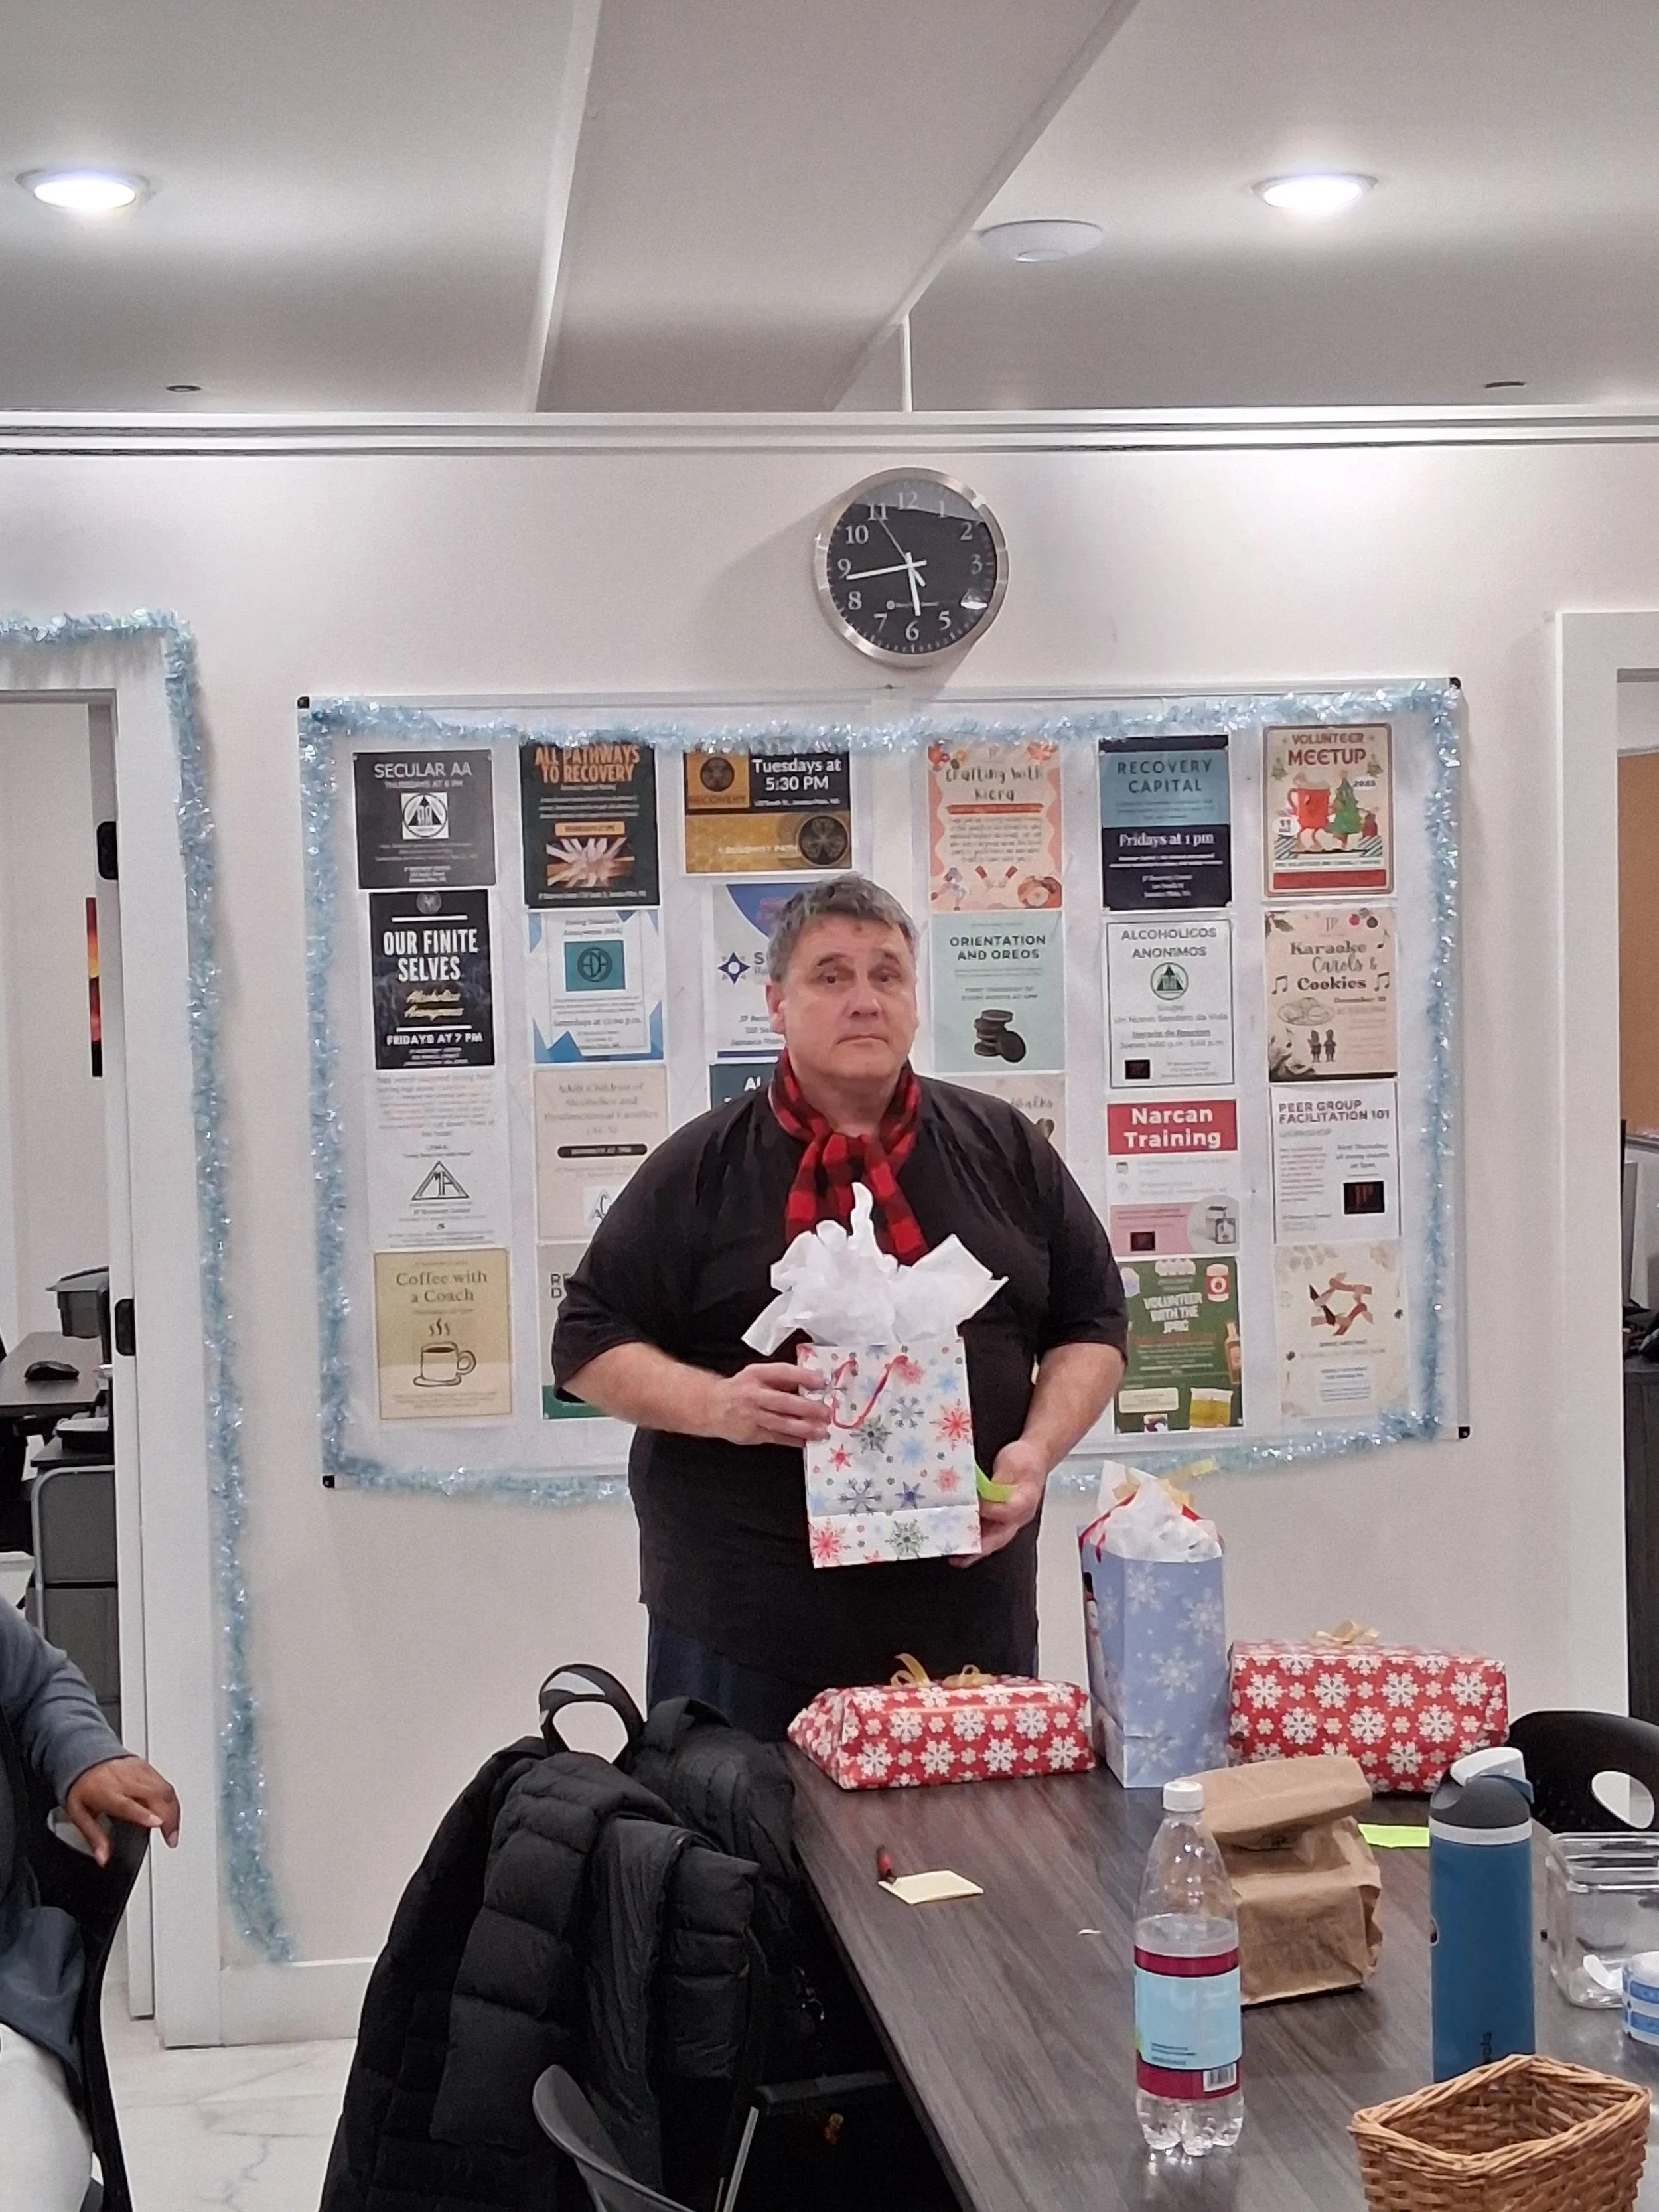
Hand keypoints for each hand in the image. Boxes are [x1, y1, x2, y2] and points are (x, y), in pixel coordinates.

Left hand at [64, 1756, 180, 1864]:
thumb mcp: (79, 1813)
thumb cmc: (82, 1785)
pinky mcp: (148, 1767)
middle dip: (168, 1818)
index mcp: (106, 1792)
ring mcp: (139, 1771)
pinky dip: (173, 1801)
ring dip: (174, 1811)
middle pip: (155, 1796)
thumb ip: (94, 1837)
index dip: (144, 1815)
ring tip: (174, 1831)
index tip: (158, 1824)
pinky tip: (173, 1813)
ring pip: (165, 1789)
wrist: (86, 1754)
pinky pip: (166, 1783)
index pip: (128, 1804)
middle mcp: (125, 1780)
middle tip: (171, 1839)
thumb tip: (103, 1858)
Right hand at [709, 1362, 832, 1448]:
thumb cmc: (740, 1389)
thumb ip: (781, 1379)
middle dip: (807, 1408)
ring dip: (804, 1428)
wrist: (712, 1406)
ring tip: (821, 1431)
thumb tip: (810, 1383)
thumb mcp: (757, 1375)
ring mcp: (752, 1416)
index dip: (803, 1377)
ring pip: (781, 1423)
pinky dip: (792, 1440)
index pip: (782, 1373)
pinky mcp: (752, 1433)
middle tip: (825, 1412)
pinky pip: (776, 1438)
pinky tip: (806, 1441)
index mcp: (757, 1375)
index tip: (821, 1382)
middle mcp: (754, 1395)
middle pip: (783, 1401)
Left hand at [953, 1437, 1047, 1566]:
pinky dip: (975, 1538)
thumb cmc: (1024, 1459)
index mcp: (1025, 1500)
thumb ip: (997, 1482)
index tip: (969, 1509)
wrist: (1035, 1457)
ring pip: (993, 1540)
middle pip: (999, 1538)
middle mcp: (1019, 1516)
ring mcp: (1011, 1520)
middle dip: (978, 1548)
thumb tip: (982, 1496)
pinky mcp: (1002, 1519)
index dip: (987, 1511)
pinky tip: (959, 1540)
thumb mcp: (1011, 1463)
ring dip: (974, 1548)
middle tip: (959, 1556)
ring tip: (955, 1554)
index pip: (1006, 1512)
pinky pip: (989, 1533)